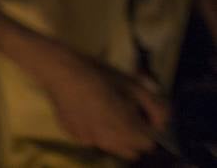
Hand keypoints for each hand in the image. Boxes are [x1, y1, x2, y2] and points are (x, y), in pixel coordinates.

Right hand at [42, 52, 168, 159]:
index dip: (149, 129)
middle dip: (133, 137)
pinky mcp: (74, 135)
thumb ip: (156, 107)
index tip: (142, 113)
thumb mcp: (133, 85)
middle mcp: (109, 141)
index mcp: (126, 129)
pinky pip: (91, 138)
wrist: (59, 70)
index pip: (149, 144)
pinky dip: (93, 129)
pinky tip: (86, 110)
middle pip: (131, 151)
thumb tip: (161, 123)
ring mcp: (89, 140)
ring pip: (111, 146)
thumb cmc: (99, 74)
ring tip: (104, 111)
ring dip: (114, 135)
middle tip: (125, 113)